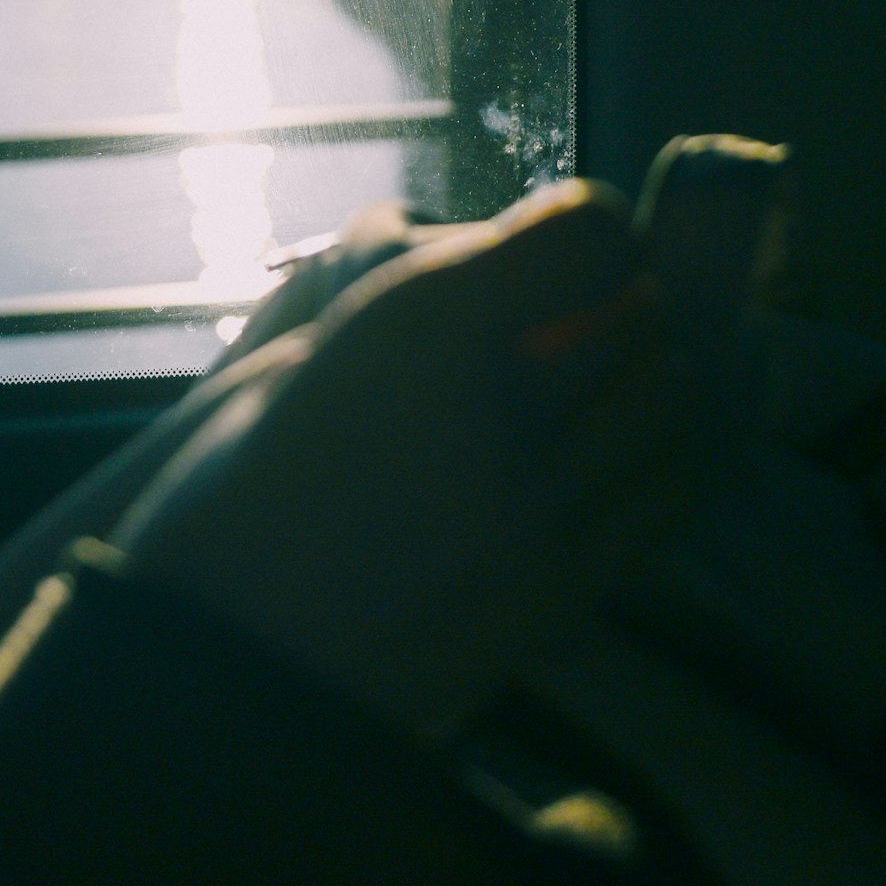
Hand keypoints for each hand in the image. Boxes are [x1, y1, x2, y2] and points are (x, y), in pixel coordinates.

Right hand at [110, 179, 706, 739]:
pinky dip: (653, 461)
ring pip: (668, 397)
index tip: (561, 243)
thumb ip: (441, 293)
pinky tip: (600, 469)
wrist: (217, 657)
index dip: (587, 228)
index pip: (594, 232)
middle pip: (643, 310)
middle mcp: (491, 409)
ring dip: (643, 378)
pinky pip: (665, 491)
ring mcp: (538, 510)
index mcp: (412, 325)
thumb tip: (562, 242)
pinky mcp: (563, 593)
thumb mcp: (313, 345)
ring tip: (590, 396)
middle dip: (617, 303)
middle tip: (574, 324)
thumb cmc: (244, 486)